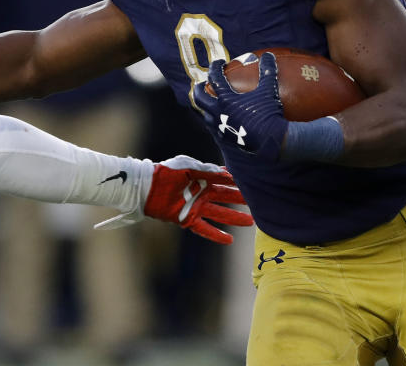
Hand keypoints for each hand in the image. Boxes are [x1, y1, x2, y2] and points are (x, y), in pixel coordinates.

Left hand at [95, 155, 252, 243]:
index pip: (224, 181)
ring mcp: (195, 207)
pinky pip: (204, 228)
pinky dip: (216, 234)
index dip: (237, 183)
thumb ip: (204, 169)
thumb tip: (225, 173)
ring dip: (234, 218)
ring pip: (219, 214)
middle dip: (241, 200)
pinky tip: (229, 239)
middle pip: (225, 198)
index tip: (254, 183)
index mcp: (202, 178)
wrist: (146, 186)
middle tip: (259, 203)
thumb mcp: (186, 165)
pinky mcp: (186, 219)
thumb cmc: (165, 172)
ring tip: (251, 222)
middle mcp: (201, 193)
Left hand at [193, 52, 287, 161]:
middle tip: (202, 83)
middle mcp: (217, 113)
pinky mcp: (224, 138)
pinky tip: (222, 120)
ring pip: (204, 115)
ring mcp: (219, 127)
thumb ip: (267, 71)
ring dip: (205, 106)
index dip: (215, 68)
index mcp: (226, 99)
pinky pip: (214, 128)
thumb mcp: (269, 90)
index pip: (214, 78)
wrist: (270, 141)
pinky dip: (215, 121)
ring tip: (209, 102)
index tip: (219, 63)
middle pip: (199, 98)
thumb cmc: (269, 114)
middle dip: (198, 88)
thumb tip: (268, 55)